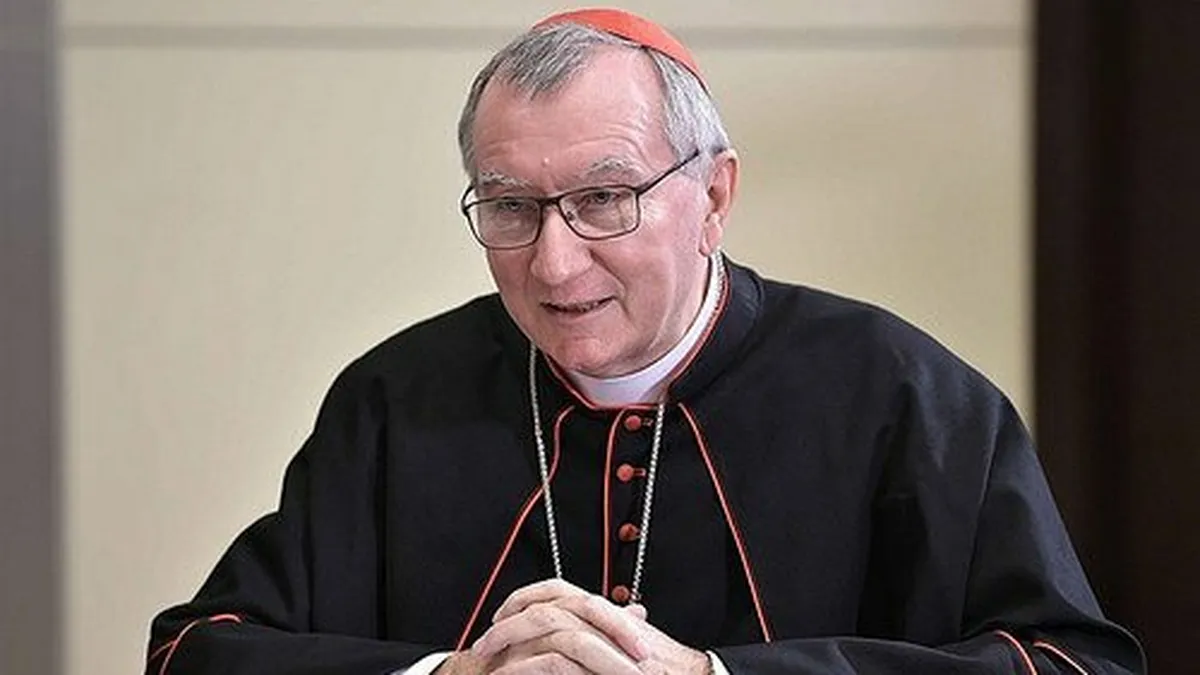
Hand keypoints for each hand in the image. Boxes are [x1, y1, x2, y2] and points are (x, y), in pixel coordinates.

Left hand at [468, 579, 710, 674]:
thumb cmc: (668, 670)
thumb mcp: (637, 645)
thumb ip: (621, 631)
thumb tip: (618, 621)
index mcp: (609, 613)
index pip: (560, 588)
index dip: (526, 595)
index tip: (502, 613)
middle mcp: (607, 621)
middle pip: (548, 603)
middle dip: (510, 617)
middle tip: (484, 639)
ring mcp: (607, 643)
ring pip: (548, 626)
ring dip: (510, 640)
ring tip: (487, 657)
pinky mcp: (605, 667)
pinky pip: (556, 660)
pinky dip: (526, 666)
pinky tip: (509, 674)